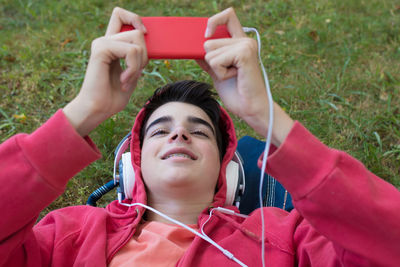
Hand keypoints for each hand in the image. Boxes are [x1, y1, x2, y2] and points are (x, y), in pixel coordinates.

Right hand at [63, 7, 147, 135]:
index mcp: (111, 45)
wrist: (98, 109)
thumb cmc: (113, 96)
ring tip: (128, 79)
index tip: (145, 34)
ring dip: (138, 64)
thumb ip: (138, 58)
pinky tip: (124, 80)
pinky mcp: (101, 49)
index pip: (121, 16)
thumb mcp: (132, 74)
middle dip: (144, 55)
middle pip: (137, 31)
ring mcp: (102, 43)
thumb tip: (148, 42)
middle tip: (135, 74)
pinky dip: (133, 68)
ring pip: (137, 40)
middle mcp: (105, 40)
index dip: (135, 19)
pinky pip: (132, 51)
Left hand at [198, 8, 293, 145]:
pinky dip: (220, 73)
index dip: (213, 21)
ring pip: (209, 52)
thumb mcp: (216, 72)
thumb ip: (208, 58)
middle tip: (228, 72)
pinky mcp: (244, 54)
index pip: (227, 16)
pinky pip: (215, 60)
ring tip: (232, 76)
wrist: (249, 108)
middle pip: (208, 41)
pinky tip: (234, 77)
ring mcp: (246, 45)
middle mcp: (245, 40)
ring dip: (216, 69)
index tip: (206, 34)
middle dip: (211, 60)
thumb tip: (193, 48)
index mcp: (240, 41)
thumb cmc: (235, 92)